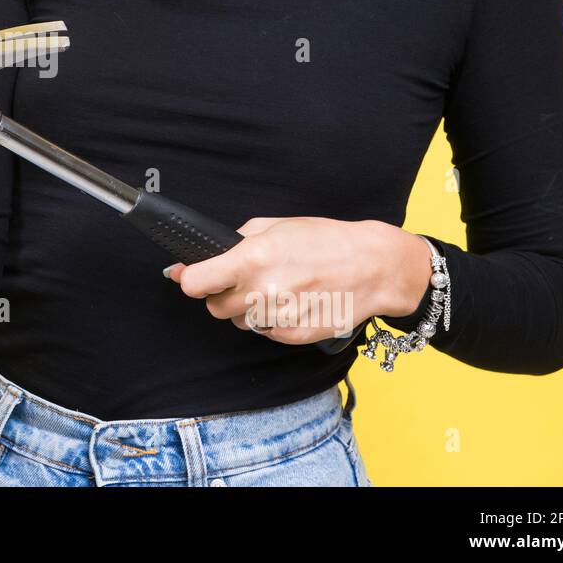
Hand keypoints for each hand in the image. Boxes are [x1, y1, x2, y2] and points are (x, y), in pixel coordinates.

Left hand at [164, 216, 431, 344]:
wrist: (373, 266)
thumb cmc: (323, 240)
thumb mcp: (274, 227)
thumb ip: (232, 243)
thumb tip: (190, 264)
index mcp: (253, 259)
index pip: (196, 284)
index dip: (192, 281)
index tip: (194, 278)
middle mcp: (262, 291)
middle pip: (215, 308)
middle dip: (223, 295)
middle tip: (245, 280)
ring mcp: (278, 316)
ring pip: (239, 323)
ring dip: (247, 309)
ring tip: (276, 288)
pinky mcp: (293, 336)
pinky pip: (264, 332)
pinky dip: (270, 320)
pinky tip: (292, 302)